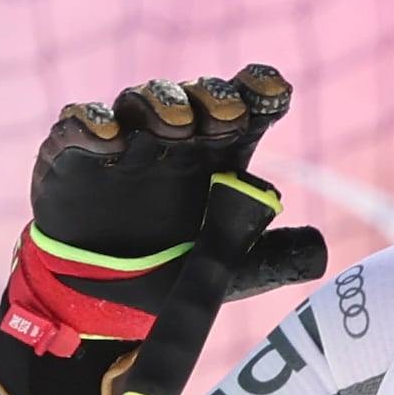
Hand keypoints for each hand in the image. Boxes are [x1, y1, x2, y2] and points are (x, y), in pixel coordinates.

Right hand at [0, 65, 325, 394]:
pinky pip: (78, 123)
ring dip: (161, 103)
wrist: (103, 304)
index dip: (260, 90)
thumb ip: (277, 258)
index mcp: (220, 154)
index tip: (275, 91)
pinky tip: (109, 137)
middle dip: (213, 98)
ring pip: (143, 99)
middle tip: (225, 116)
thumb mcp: (231, 272)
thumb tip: (321, 251)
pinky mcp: (72, 155)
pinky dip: (91, 122)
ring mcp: (126, 142)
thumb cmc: (174, 274)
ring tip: (175, 123)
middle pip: (198, 95)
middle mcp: (176, 138)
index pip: (247, 105)